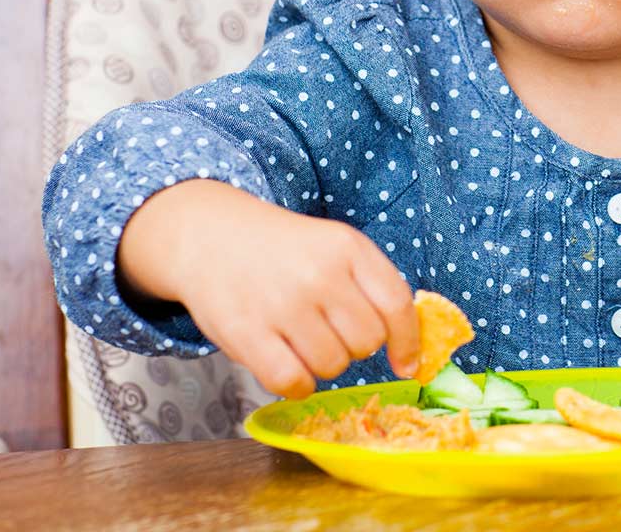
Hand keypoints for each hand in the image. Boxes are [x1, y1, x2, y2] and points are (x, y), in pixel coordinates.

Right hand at [117, 180, 419, 398]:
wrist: (210, 236)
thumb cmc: (283, 250)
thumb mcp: (334, 246)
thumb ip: (372, 286)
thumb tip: (409, 350)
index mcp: (347, 247)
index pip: (397, 305)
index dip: (408, 342)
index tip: (407, 364)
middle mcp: (319, 274)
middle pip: (367, 342)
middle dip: (353, 345)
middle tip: (326, 328)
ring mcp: (282, 304)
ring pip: (333, 367)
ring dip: (321, 364)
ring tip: (299, 337)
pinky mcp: (247, 334)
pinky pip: (294, 383)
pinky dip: (295, 384)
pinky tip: (285, 363)